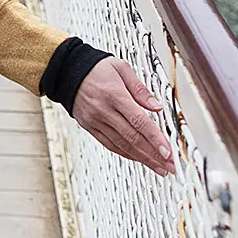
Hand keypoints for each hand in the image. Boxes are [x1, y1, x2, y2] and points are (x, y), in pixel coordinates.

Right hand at [71, 57, 175, 175]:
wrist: (67, 71)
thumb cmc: (95, 68)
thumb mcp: (121, 68)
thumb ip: (140, 89)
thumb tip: (157, 107)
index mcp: (114, 94)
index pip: (139, 121)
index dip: (155, 139)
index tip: (168, 152)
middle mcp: (104, 111)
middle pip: (133, 138)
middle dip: (154, 155)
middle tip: (171, 166)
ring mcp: (95, 121)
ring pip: (122, 145)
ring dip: (143, 159)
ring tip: (160, 168)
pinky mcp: (90, 127)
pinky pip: (110, 144)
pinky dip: (126, 154)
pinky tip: (139, 160)